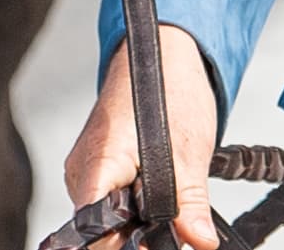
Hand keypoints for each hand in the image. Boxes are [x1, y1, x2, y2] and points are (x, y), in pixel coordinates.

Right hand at [63, 26, 222, 249]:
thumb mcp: (190, 153)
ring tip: (170, 209)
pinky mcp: (98, 170)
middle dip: (138, 237)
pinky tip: (159, 199)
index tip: (154, 244)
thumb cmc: (171, 87)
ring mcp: (88, 171)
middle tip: (174, 227)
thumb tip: (199, 240)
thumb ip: (190, 205)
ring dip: (139, 224)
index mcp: (99, 163)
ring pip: (109, 219)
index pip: (94, 229)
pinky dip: (137, 209)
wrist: (164, 52)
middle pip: (101, 230)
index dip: (126, 244)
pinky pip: (112, 203)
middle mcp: (83, 171)